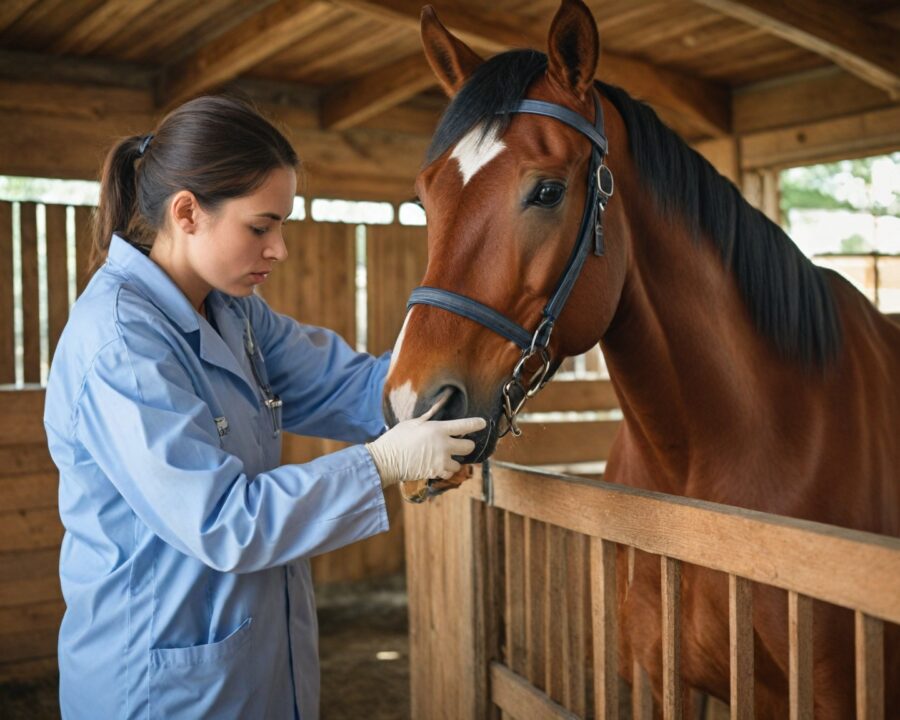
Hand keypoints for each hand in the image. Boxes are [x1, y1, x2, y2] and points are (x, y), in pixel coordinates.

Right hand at [366, 396, 485, 487]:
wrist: (386, 460)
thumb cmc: (397, 438)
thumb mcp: (413, 423)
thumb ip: (429, 417)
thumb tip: (438, 408)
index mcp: (438, 429)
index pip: (465, 426)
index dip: (476, 424)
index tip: (483, 423)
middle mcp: (443, 445)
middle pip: (468, 447)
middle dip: (466, 445)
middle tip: (458, 444)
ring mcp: (441, 461)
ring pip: (460, 463)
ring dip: (454, 460)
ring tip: (443, 456)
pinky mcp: (436, 473)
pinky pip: (449, 473)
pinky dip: (446, 470)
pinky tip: (438, 465)